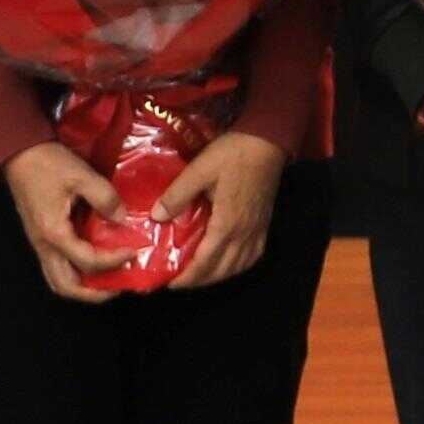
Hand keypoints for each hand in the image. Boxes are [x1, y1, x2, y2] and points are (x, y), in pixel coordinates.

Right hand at [4, 141, 127, 303]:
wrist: (20, 155)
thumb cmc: (49, 165)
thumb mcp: (81, 175)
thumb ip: (105, 198)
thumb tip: (123, 219)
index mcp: (54, 233)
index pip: (88, 261)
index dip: (114, 260)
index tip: (133, 251)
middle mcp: (44, 246)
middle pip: (66, 287)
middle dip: (95, 294)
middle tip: (119, 286)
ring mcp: (40, 245)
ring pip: (58, 281)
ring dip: (83, 289)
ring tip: (108, 281)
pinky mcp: (41, 239)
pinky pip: (57, 268)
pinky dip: (76, 274)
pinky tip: (94, 264)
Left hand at [163, 129, 285, 288]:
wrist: (268, 140)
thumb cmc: (233, 154)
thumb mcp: (200, 170)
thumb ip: (177, 194)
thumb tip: (155, 216)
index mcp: (226, 223)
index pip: (205, 262)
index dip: (187, 277)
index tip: (170, 283)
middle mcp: (243, 233)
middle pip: (221, 270)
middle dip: (199, 281)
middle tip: (179, 281)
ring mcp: (256, 230)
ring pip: (238, 266)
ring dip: (217, 276)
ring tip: (200, 274)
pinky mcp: (264, 223)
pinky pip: (252, 256)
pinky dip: (238, 266)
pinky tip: (228, 261)